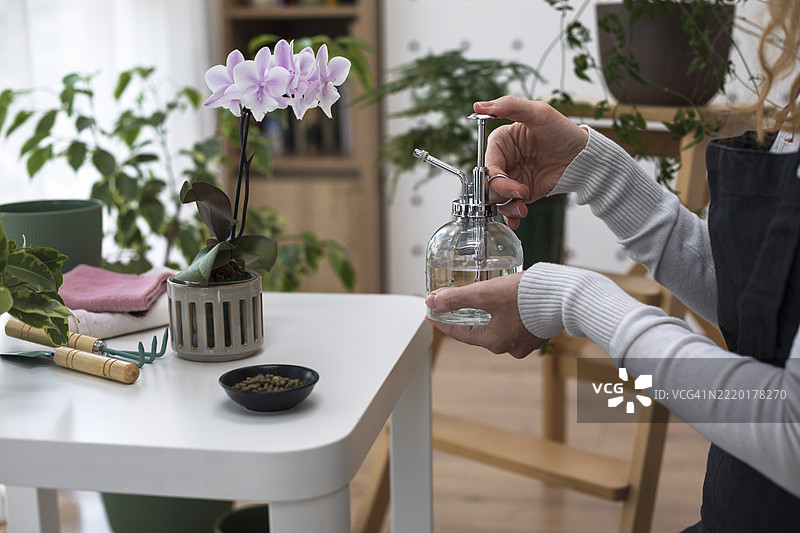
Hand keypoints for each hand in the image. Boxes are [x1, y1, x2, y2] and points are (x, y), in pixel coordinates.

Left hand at [425, 272, 546, 358]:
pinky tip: (504, 300)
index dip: (442, 321)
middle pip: (478, 330)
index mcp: (495, 342)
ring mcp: (526, 341)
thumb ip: (457, 298)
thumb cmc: (527, 296)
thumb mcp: (485, 294)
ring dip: (485, 313)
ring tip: (477, 299)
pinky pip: (513, 323)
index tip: (430, 314)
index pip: (459, 332)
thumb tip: (432, 302)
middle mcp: (510, 346)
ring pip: (496, 326)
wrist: (566, 296)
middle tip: (451, 304)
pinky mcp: (537, 331)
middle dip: (464, 316)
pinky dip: (503, 312)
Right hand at [474, 96, 588, 229]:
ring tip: (522, 209)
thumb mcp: (538, 113)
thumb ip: (509, 106)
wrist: (583, 157)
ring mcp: (512, 178)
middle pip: (488, 184)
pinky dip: (510, 215)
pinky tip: (517, 219)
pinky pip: (508, 206)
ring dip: (507, 206)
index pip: (488, 164)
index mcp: (501, 142)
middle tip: (521, 195)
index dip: (497, 178)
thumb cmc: (563, 132)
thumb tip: (479, 105)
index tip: (516, 185)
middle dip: (502, 194)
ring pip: (496, 198)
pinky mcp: (521, 192)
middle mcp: (504, 160)